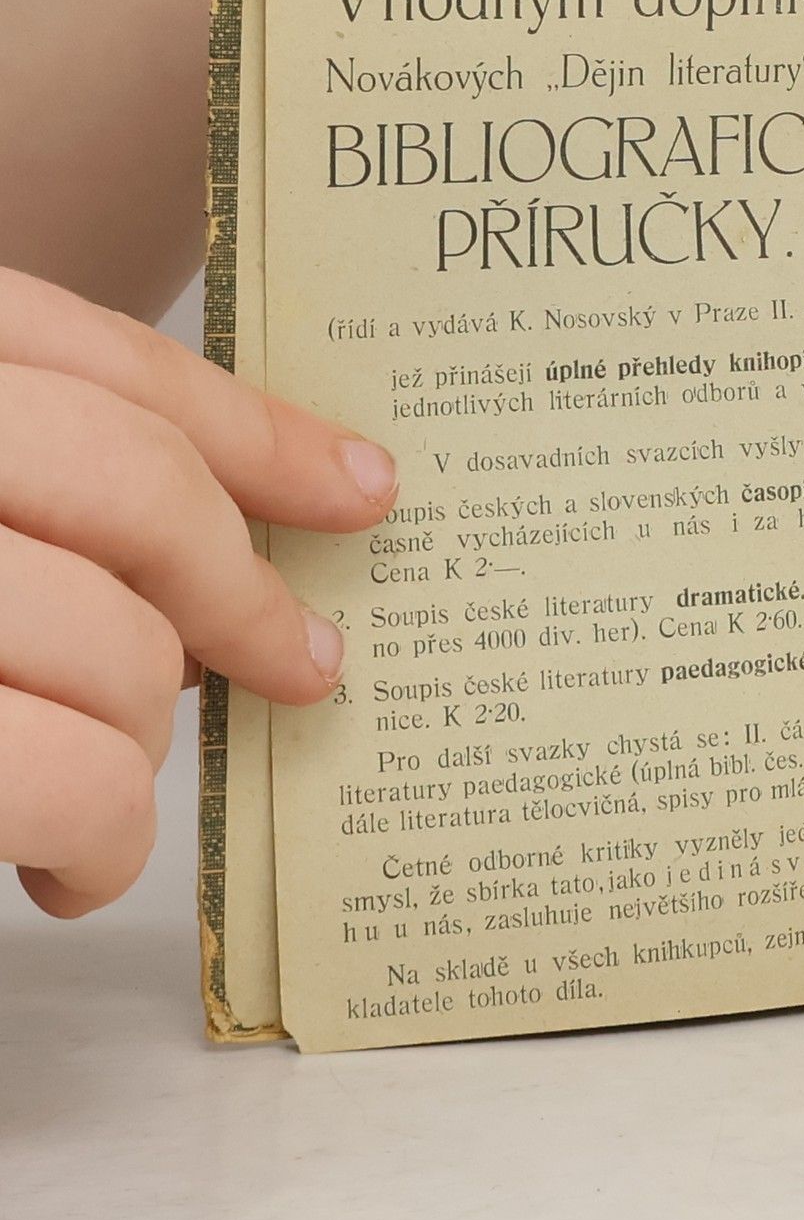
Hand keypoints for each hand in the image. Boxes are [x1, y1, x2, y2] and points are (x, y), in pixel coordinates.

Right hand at [0, 271, 395, 916]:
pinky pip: (70, 781)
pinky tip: (68, 866)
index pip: (75, 352)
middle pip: (120, 482)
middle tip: (300, 659)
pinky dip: (101, 840)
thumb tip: (236, 526)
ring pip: (114, 645)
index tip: (355, 483)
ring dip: (142, 742)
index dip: (240, 421)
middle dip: (237, 584)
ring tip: (101, 794)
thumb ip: (22, 501)